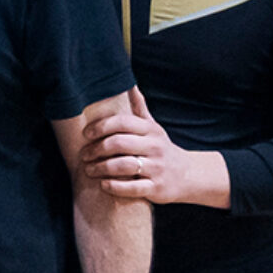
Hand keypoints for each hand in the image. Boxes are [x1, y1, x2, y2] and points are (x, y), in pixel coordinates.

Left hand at [79, 96, 228, 205]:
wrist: (188, 175)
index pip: (123, 122)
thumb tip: (129, 84)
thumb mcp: (153, 128)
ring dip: (101, 168)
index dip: (101, 127)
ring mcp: (157, 168)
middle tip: (83, 155)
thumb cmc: (162, 149)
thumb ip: (139, 108)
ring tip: (88, 170)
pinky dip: (114, 186)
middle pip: (119, 143)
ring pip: (124, 166)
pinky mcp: (156, 188)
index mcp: (151, 130)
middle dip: (96, 149)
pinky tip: (103, 185)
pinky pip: (132, 188)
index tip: (86, 134)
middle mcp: (155, 147)